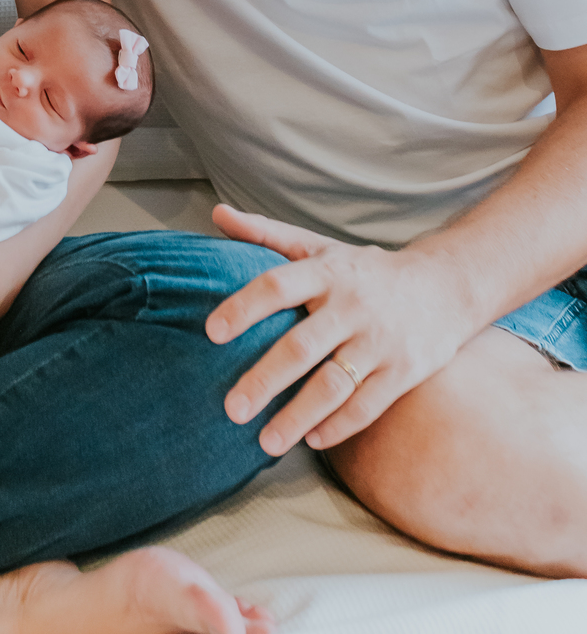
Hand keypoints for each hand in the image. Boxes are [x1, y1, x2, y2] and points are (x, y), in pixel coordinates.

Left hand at [205, 205, 478, 455]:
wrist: (445, 286)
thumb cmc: (364, 270)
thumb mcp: (318, 246)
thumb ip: (266, 233)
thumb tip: (218, 213)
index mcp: (327, 272)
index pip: (277, 286)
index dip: (243, 307)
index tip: (212, 333)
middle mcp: (352, 306)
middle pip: (302, 346)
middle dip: (265, 380)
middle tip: (232, 409)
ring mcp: (380, 342)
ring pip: (334, 385)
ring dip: (297, 416)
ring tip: (265, 442)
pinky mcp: (404, 372)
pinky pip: (367, 406)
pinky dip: (338, 427)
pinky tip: (312, 441)